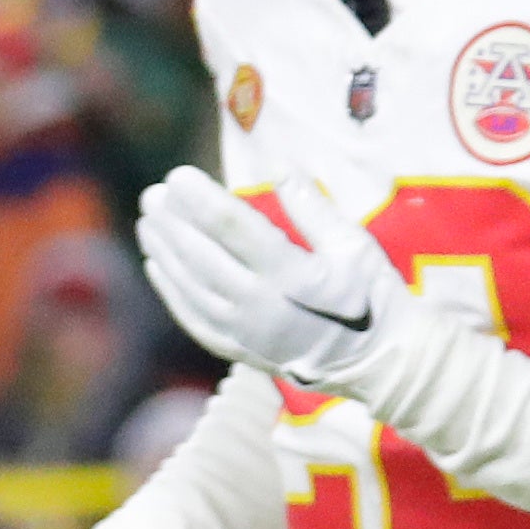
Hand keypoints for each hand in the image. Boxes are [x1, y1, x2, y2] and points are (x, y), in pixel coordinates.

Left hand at [134, 168, 411, 390]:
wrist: (381, 362)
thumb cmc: (372, 295)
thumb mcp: (355, 246)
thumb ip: (314, 208)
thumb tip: (281, 166)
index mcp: (295, 276)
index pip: (236, 230)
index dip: (202, 200)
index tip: (178, 174)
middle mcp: (264, 306)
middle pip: (204, 258)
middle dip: (174, 223)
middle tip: (153, 193)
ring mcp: (248, 333)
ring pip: (192, 288)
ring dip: (165, 253)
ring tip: (148, 221)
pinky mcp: (241, 351)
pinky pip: (195, 320)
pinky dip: (172, 293)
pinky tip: (157, 266)